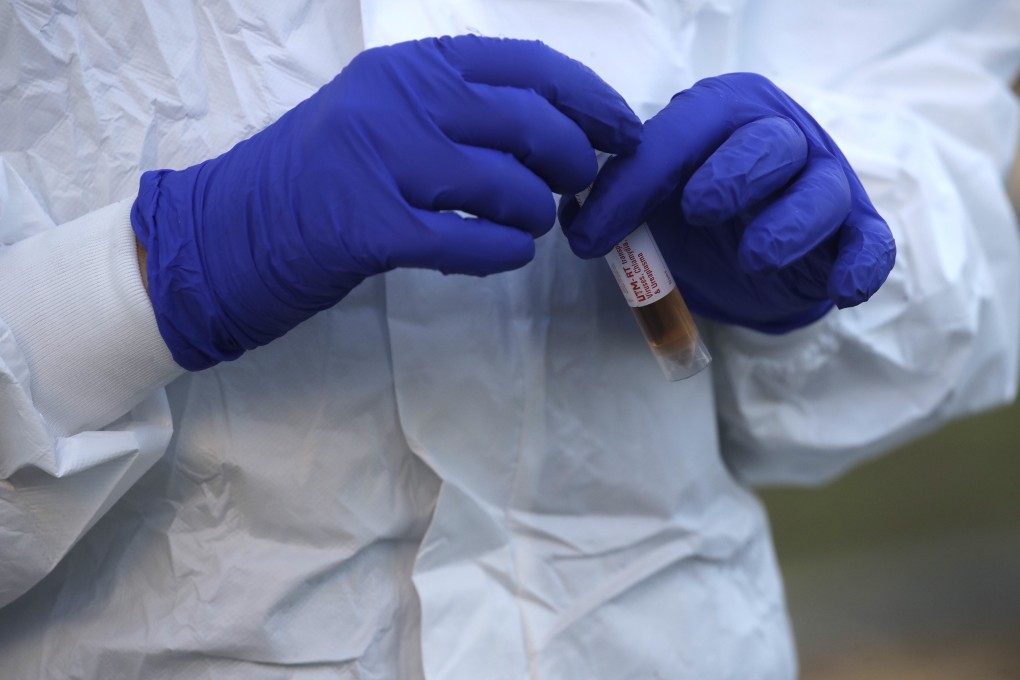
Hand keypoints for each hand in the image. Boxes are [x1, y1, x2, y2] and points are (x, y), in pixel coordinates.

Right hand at [131, 35, 640, 369]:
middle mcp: (397, 101)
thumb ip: (454, 111)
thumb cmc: (313, 179)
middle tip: (575, 189)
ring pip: (506, 186)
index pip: (526, 66)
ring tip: (529, 226)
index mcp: (406, 66)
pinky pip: (471, 241)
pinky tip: (503, 255)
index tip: (625, 132)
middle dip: (572, 162)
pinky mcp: (367, 229)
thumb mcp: (380, 116)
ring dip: (535, 214)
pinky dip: (502, 253)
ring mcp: (379, 162)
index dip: (591, 99)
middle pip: (529, 123)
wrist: (224, 232)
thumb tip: (554, 129)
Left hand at [558, 72, 894, 332]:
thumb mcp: (651, 203)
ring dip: (788, 223)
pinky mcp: (857, 229)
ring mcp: (824, 181)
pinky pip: (871, 241)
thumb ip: (616, 201)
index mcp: (723, 115)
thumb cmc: (696, 217)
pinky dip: (861, 265)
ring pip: (820, 189)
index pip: (682, 133)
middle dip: (733, 174)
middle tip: (699, 210)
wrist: (753, 256)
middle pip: (768, 141)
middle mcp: (780, 136)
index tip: (589, 235)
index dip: (635, 181)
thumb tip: (573, 215)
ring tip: (753, 257)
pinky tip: (841, 290)